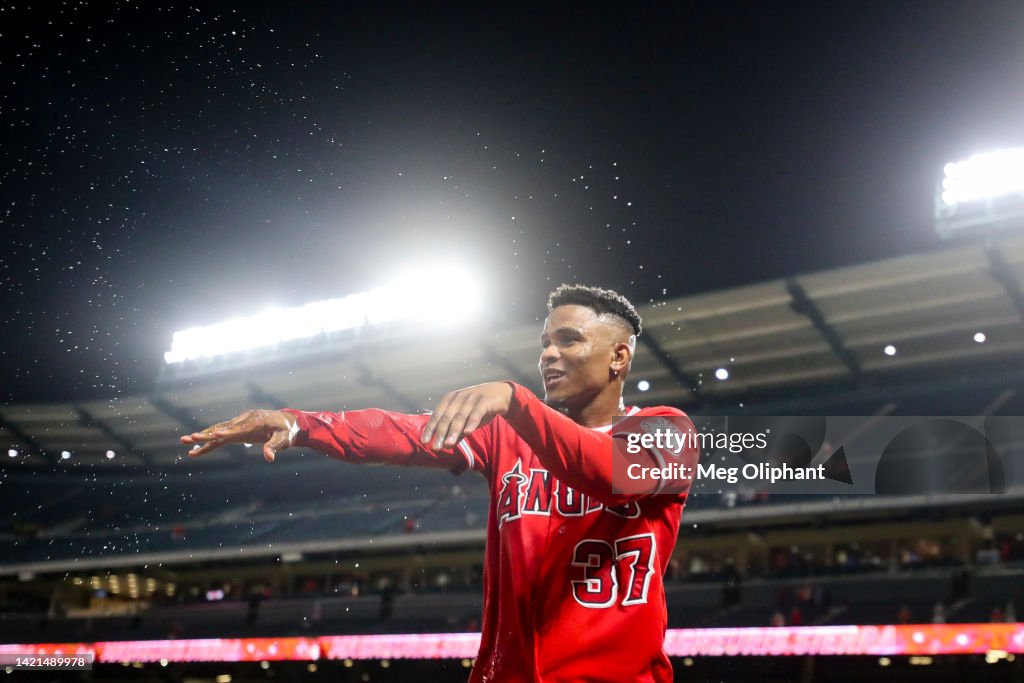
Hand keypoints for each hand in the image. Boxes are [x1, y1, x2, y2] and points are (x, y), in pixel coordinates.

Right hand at [180, 409, 298, 461]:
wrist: (286, 421)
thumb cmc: (286, 431)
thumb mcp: (284, 439)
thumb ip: (275, 446)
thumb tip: (269, 458)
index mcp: (255, 421)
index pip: (237, 429)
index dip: (226, 434)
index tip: (213, 437)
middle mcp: (243, 420)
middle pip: (222, 428)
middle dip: (205, 434)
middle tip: (189, 438)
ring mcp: (239, 423)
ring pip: (218, 430)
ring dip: (202, 436)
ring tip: (184, 441)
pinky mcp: (237, 429)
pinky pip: (220, 434)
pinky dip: (209, 440)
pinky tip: (196, 447)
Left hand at [421, 382, 513, 450]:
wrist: (500, 394)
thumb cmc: (478, 407)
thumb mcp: (465, 419)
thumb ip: (456, 431)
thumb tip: (445, 445)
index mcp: (450, 399)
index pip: (437, 415)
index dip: (430, 429)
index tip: (424, 442)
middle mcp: (459, 397)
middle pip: (447, 417)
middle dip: (440, 433)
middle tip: (435, 447)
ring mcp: (472, 398)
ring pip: (461, 416)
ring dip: (454, 431)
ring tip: (448, 444)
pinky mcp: (485, 401)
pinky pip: (477, 413)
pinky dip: (472, 422)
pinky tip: (468, 432)